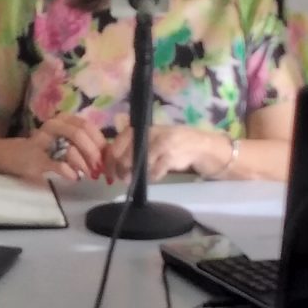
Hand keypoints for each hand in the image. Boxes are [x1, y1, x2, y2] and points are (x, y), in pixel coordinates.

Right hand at [27, 113, 105, 184]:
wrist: (15, 156)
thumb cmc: (46, 149)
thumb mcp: (66, 141)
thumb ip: (84, 144)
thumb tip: (107, 155)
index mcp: (64, 119)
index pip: (87, 126)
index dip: (100, 142)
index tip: (107, 158)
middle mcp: (54, 125)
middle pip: (80, 134)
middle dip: (93, 153)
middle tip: (99, 169)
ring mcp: (43, 141)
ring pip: (70, 148)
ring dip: (84, 164)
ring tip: (89, 175)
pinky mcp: (36, 159)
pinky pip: (58, 165)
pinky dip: (69, 172)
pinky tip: (74, 177)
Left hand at [104, 119, 221, 183]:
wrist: (199, 145)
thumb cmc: (170, 145)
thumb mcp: (149, 141)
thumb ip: (132, 150)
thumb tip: (113, 167)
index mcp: (140, 129)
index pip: (116, 144)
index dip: (109, 161)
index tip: (109, 173)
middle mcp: (148, 133)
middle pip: (124, 156)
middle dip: (120, 171)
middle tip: (123, 179)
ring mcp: (159, 144)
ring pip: (137, 164)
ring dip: (135, 175)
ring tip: (137, 178)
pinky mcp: (170, 156)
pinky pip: (154, 172)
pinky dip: (152, 177)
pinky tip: (154, 176)